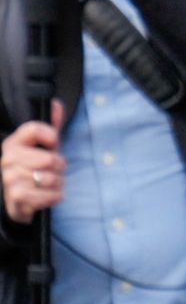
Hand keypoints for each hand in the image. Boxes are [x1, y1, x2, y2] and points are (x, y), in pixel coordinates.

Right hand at [2, 103, 65, 223]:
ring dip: (58, 183)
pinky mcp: (17, 196)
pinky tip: (50, 195)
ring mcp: (9, 178)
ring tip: (50, 184)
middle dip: (59, 167)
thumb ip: (52, 126)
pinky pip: (47, 195)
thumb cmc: (34, 170)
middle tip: (53, 170)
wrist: (19, 200)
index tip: (53, 144)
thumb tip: (56, 104)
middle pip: (49, 158)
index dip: (52, 136)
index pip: (34, 129)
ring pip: (50, 178)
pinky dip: (55, 196)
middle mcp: (7, 159)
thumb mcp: (43, 147)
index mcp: (13, 143)